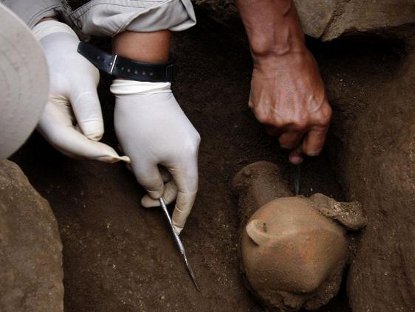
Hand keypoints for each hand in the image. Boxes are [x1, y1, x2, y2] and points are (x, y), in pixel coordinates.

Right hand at [32, 20, 127, 162]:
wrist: (58, 49)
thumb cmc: (68, 60)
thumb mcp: (82, 81)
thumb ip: (88, 108)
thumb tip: (95, 137)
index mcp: (43, 110)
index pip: (65, 139)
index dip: (90, 151)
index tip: (112, 156)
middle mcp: (42, 121)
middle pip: (68, 147)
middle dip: (93, 154)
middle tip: (119, 158)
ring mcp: (49, 124)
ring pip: (71, 146)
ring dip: (92, 151)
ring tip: (115, 153)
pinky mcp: (58, 123)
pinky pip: (73, 139)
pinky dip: (89, 143)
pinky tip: (104, 143)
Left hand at [111, 80, 199, 233]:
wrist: (141, 85)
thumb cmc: (139, 124)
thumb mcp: (139, 160)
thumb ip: (150, 183)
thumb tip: (158, 193)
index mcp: (186, 159)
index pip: (188, 193)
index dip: (182, 212)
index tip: (177, 228)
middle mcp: (192, 148)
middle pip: (182, 181)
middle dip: (163, 193)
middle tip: (142, 201)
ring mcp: (187, 137)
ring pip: (175, 167)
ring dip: (158, 176)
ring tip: (136, 175)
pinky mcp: (180, 129)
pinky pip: (172, 154)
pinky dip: (160, 163)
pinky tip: (143, 160)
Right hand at [249, 49, 331, 163]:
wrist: (280, 55)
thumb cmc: (302, 68)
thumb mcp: (318, 95)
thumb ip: (313, 119)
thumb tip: (302, 144)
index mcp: (319, 119)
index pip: (313, 149)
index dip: (305, 150)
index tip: (299, 150)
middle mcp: (300, 124)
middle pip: (289, 145)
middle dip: (287, 136)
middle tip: (286, 119)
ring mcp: (280, 122)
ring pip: (274, 134)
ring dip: (275, 124)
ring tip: (278, 101)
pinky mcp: (262, 117)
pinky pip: (263, 123)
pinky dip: (264, 113)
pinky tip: (269, 97)